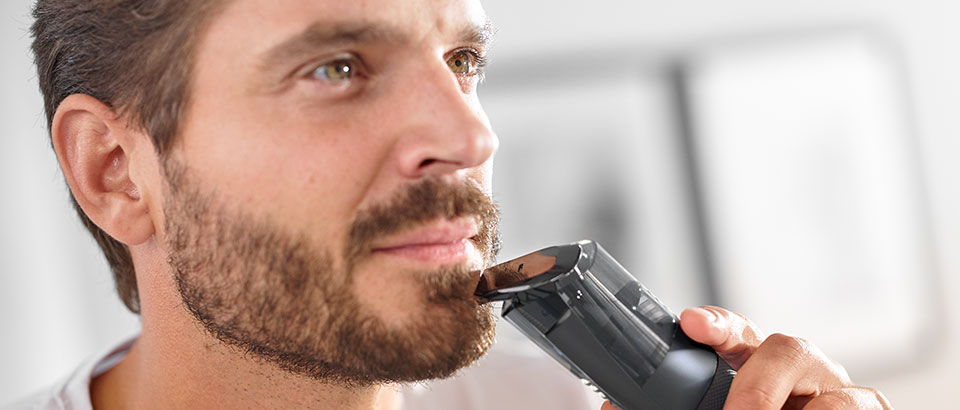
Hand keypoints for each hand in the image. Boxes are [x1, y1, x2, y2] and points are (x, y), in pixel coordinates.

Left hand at [601, 306, 892, 409]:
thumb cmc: (763, 408)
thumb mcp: (717, 405)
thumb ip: (672, 404)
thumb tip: (612, 408)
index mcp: (758, 363)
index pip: (736, 331)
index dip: (716, 324)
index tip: (691, 324)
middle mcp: (803, 369)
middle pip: (787, 348)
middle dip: (758, 388)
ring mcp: (842, 392)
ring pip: (834, 391)